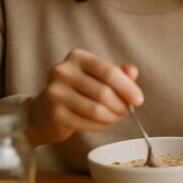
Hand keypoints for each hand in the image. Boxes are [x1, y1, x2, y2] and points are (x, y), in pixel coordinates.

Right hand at [26, 49, 142, 145]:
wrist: (44, 112)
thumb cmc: (78, 90)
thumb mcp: (98, 76)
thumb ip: (118, 72)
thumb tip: (133, 72)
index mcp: (77, 57)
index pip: (109, 71)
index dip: (128, 88)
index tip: (139, 100)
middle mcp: (63, 71)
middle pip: (104, 92)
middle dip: (122, 105)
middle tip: (127, 112)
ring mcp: (55, 93)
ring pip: (97, 110)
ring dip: (113, 117)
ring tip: (116, 117)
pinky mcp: (54, 114)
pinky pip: (87, 123)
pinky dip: (101, 125)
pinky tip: (102, 122)